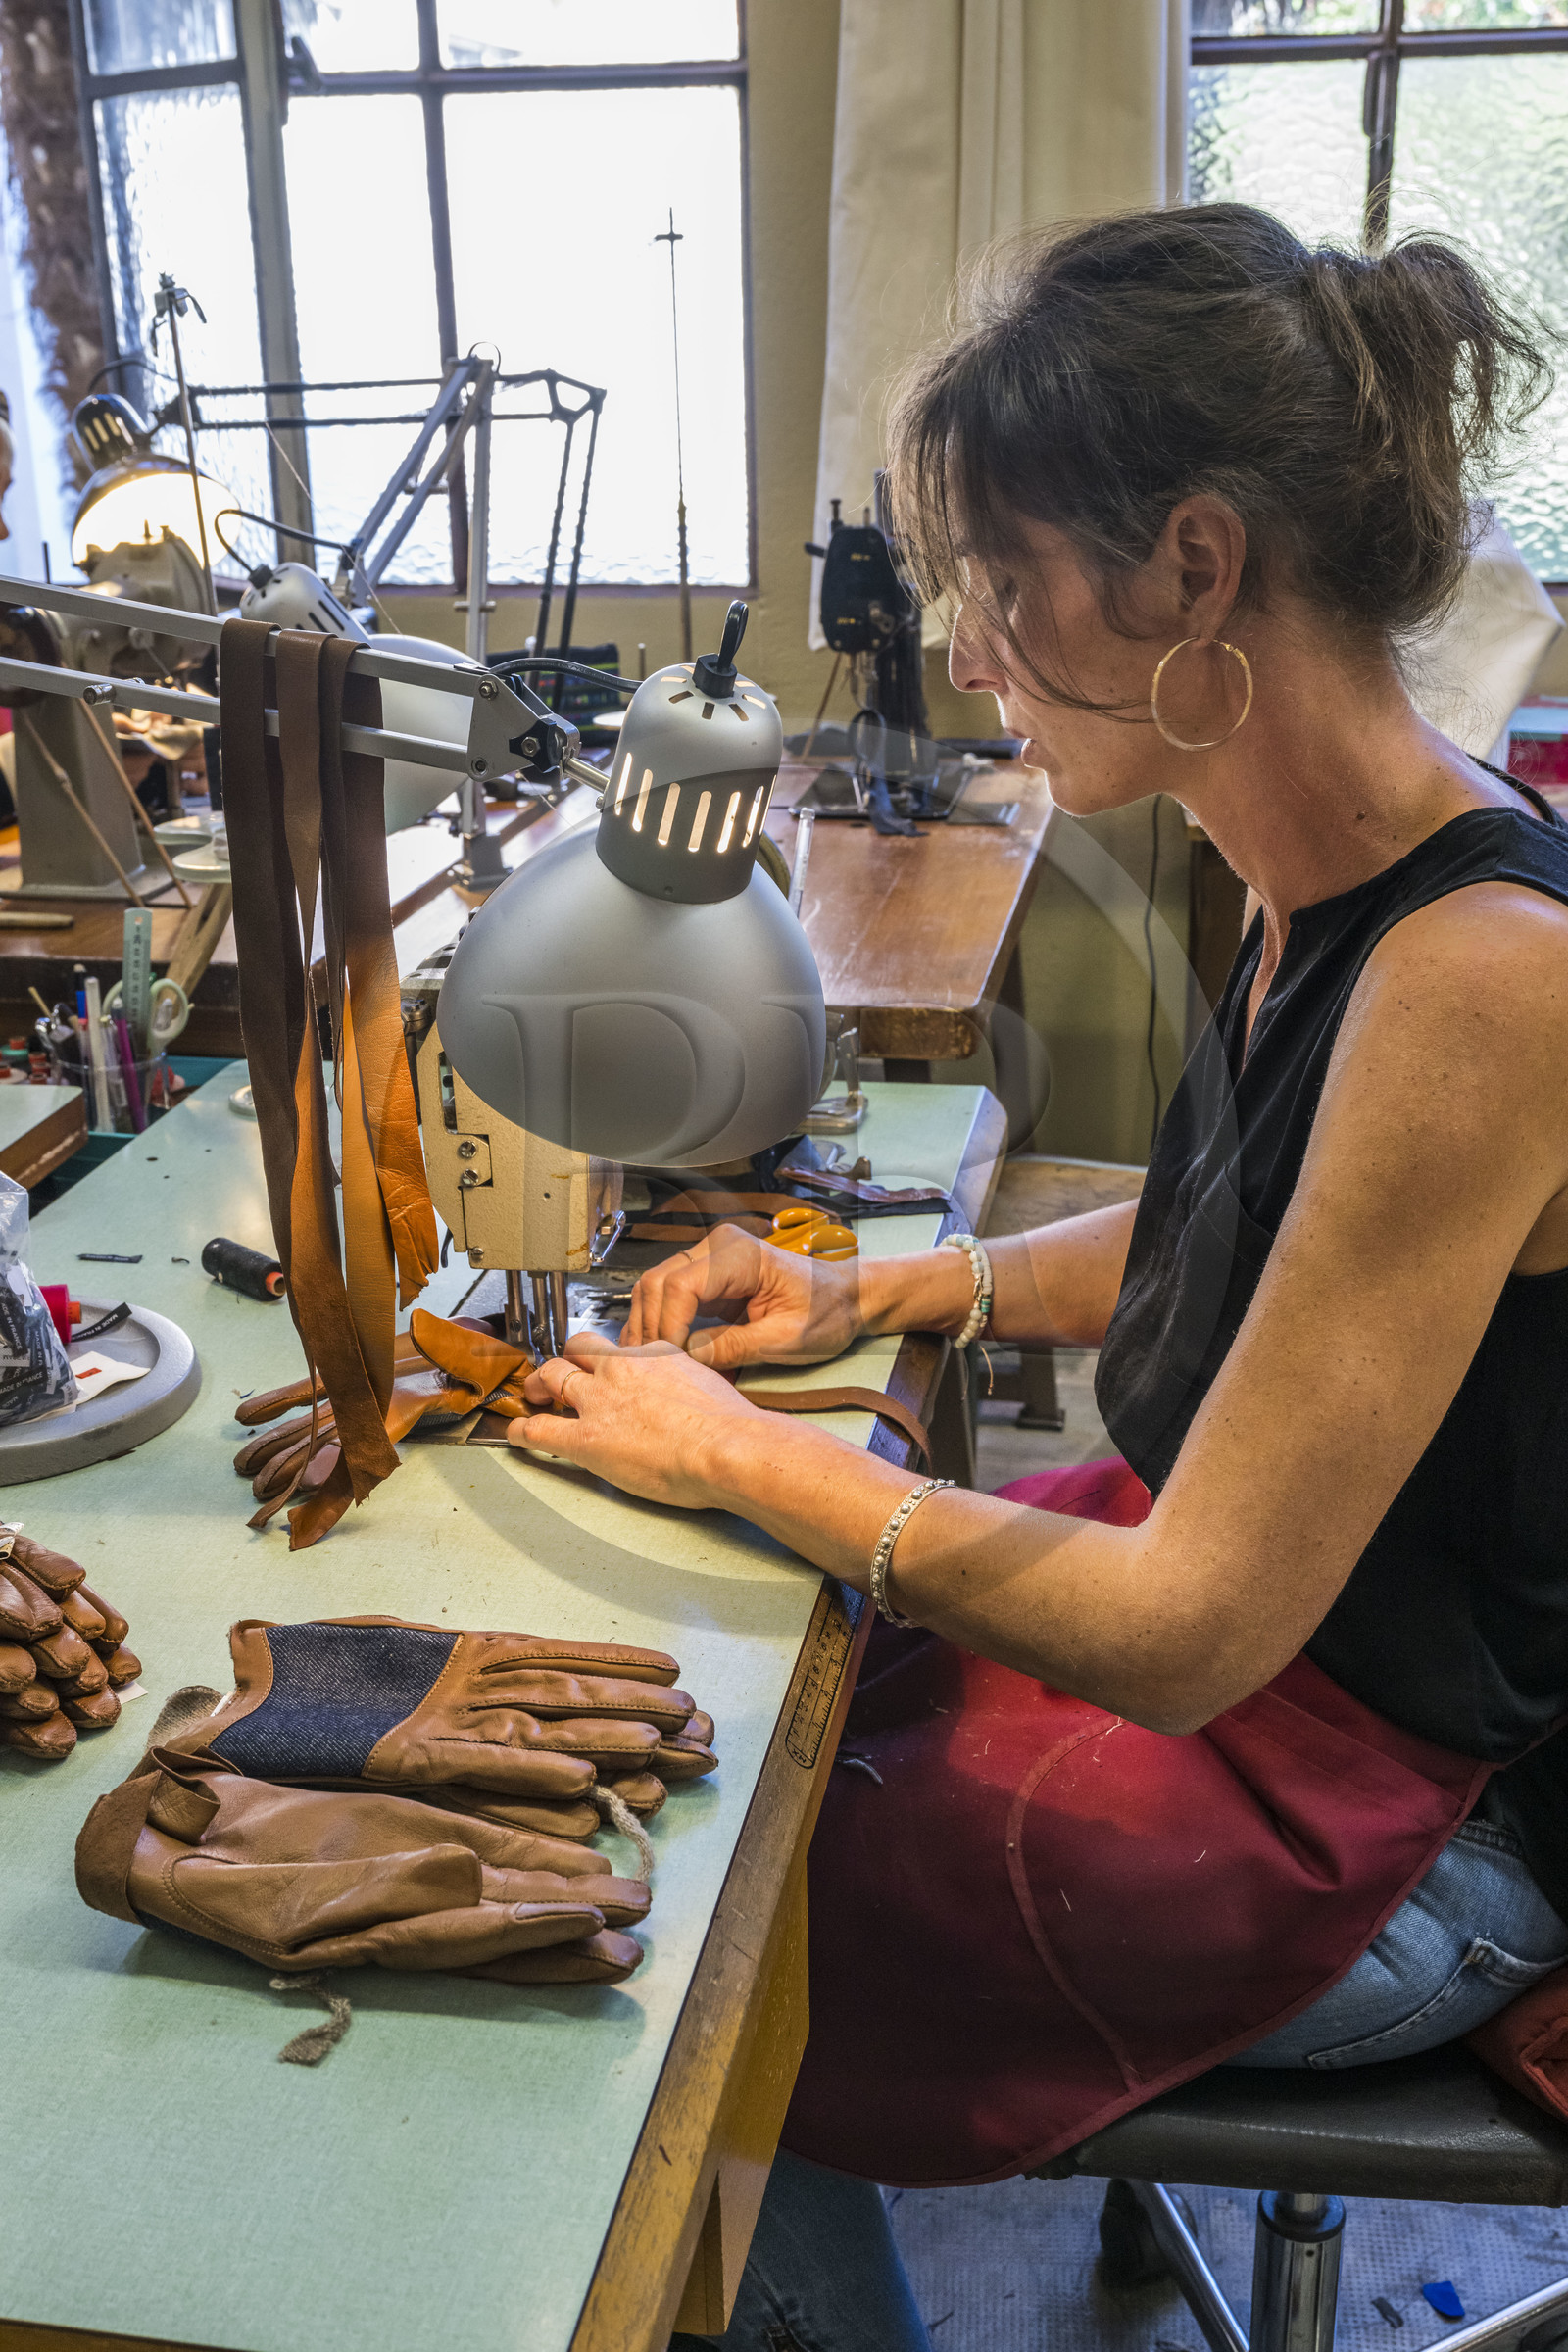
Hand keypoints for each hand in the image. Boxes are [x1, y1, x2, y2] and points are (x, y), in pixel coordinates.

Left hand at [507, 1332, 767, 1506]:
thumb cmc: (729, 1427)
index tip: (604, 1367)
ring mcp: (599, 1400)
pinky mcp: (586, 1436)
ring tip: (531, 1395)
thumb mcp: (711, 1386)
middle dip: (565, 1362)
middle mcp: (622, 1369)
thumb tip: (692, 1399)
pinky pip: (539, 1428)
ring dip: (538, 1386)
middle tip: (557, 1375)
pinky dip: (521, 1429)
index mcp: (655, 1355)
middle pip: (578, 1350)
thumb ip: (690, 1386)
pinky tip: (514, 1431)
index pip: (619, 1349)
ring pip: (552, 1376)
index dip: (606, 1360)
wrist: (724, 1446)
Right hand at [622, 1222, 868, 1367]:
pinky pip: (670, 1296)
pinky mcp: (709, 1279)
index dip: (669, 1326)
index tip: (673, 1361)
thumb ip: (737, 1346)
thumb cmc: (827, 1311)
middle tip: (654, 1368)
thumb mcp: (788, 1338)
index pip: (681, 1285)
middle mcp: (718, 1248)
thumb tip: (691, 1357)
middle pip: (658, 1281)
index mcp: (740, 1255)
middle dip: (650, 1327)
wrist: (846, 1297)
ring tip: (651, 1364)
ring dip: (649, 1325)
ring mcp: (710, 1261)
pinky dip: (659, 1323)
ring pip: (656, 1287)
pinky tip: (659, 1351)